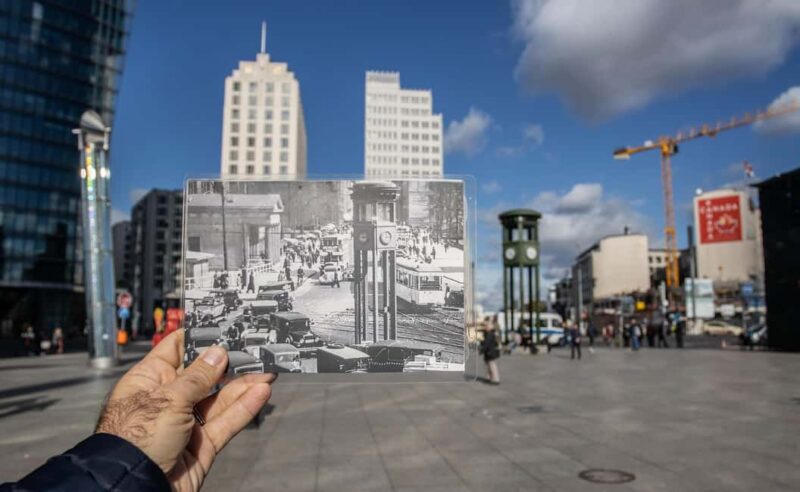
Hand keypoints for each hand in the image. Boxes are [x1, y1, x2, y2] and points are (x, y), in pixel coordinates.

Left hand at [95, 330, 274, 490]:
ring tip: (267, 370)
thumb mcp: (169, 398)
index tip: (223, 327)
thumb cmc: (136, 440)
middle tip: (255, 349)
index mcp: (150, 380)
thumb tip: (217, 352)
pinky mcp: (202, 444)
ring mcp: (186, 423)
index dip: (199, 338)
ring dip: (244, 384)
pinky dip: (244, 408)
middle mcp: (168, 399)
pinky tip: (261, 393)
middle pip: (204, 375)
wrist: (134, 488)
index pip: (175, 350)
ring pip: (220, 398)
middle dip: (230, 363)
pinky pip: (226, 421)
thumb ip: (199, 376)